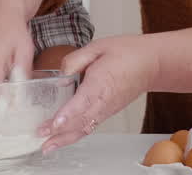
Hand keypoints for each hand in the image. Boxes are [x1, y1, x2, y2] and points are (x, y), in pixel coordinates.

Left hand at [38, 35, 159, 153]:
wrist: (150, 64)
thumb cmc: (126, 53)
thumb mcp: (98, 46)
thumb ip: (75, 60)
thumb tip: (61, 75)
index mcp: (102, 81)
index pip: (83, 101)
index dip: (68, 113)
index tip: (55, 122)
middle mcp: (104, 100)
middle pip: (81, 120)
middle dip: (60, 130)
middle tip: (41, 134)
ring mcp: (106, 109)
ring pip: (84, 128)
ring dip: (65, 138)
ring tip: (47, 146)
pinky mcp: (107, 112)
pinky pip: (89, 127)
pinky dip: (75, 136)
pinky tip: (62, 140)